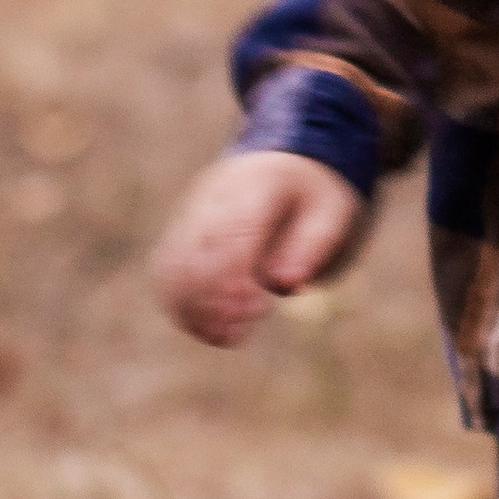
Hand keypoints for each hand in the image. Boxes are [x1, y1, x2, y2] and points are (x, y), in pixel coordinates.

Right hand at [152, 150, 364, 348]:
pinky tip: (208, 330)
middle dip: (211, 298)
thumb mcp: (331, 211)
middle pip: (197, 250)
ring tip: (226, 337)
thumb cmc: (312, 193)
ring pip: (174, 263)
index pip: (233, 231)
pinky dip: (180, 303)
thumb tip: (285, 284)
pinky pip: (167, 270)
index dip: (234, 275)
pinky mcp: (183, 232)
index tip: (250, 310)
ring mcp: (194, 213)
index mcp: (256, 185)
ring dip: (192, 306)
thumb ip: (312, 245)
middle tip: (238, 333)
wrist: (284, 161)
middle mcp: (215, 197)